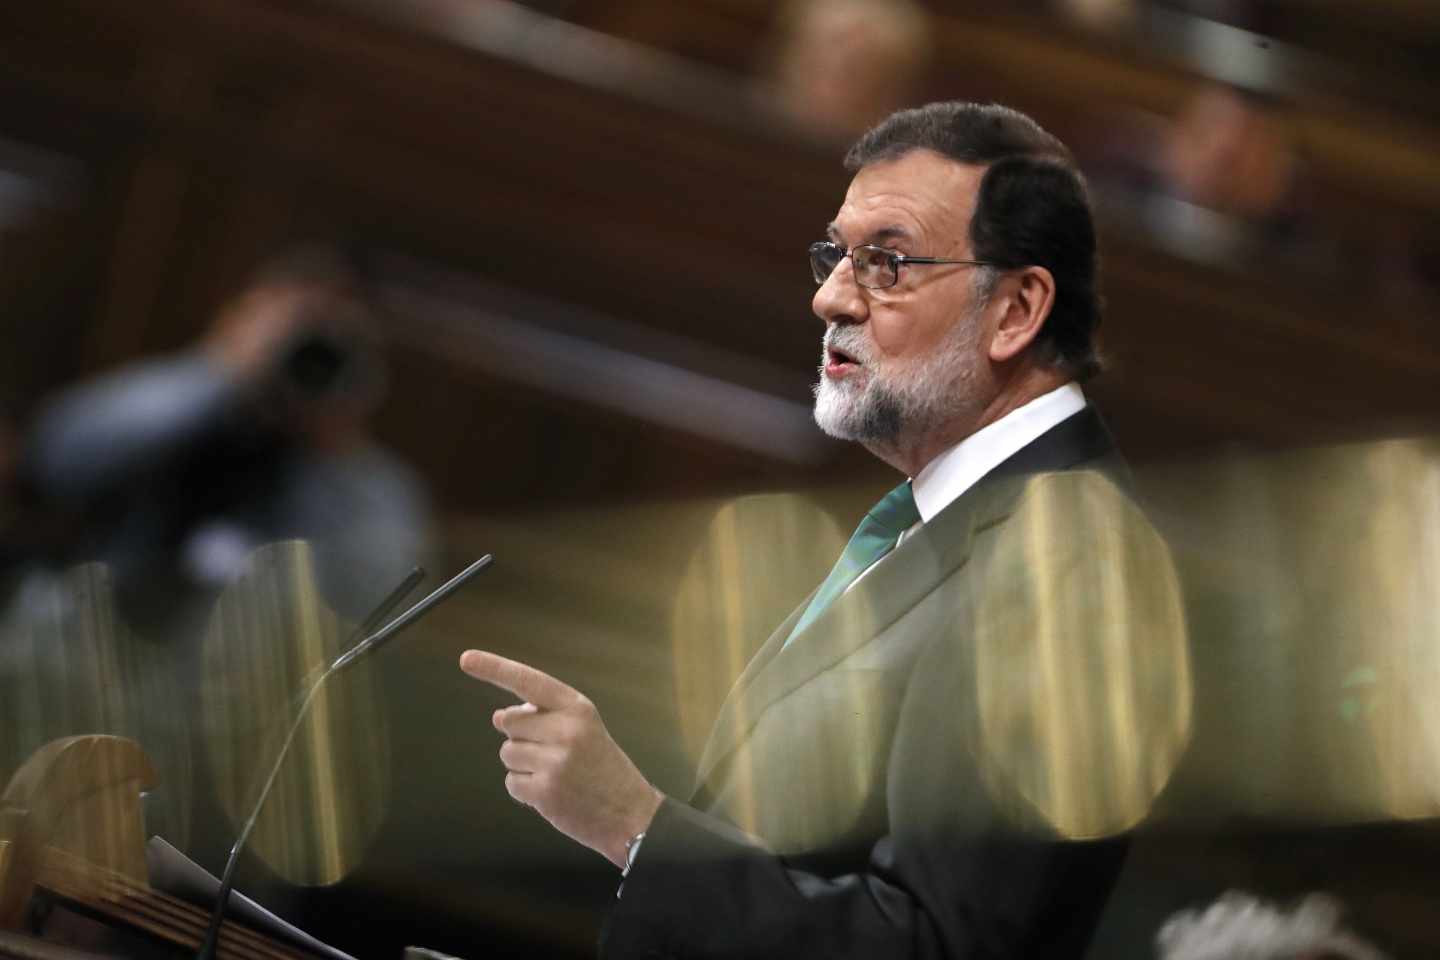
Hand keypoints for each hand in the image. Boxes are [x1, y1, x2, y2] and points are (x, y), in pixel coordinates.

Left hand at [459, 650, 663, 867]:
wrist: (630, 813)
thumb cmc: (601, 768)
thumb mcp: (584, 728)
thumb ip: (545, 715)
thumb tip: (499, 716)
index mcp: (577, 708)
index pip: (529, 681)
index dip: (494, 668)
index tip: (466, 659)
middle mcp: (566, 729)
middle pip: (509, 722)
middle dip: (520, 738)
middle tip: (553, 754)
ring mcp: (555, 761)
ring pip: (507, 753)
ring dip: (523, 766)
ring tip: (555, 775)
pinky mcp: (545, 791)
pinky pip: (511, 782)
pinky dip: (524, 790)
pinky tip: (550, 794)